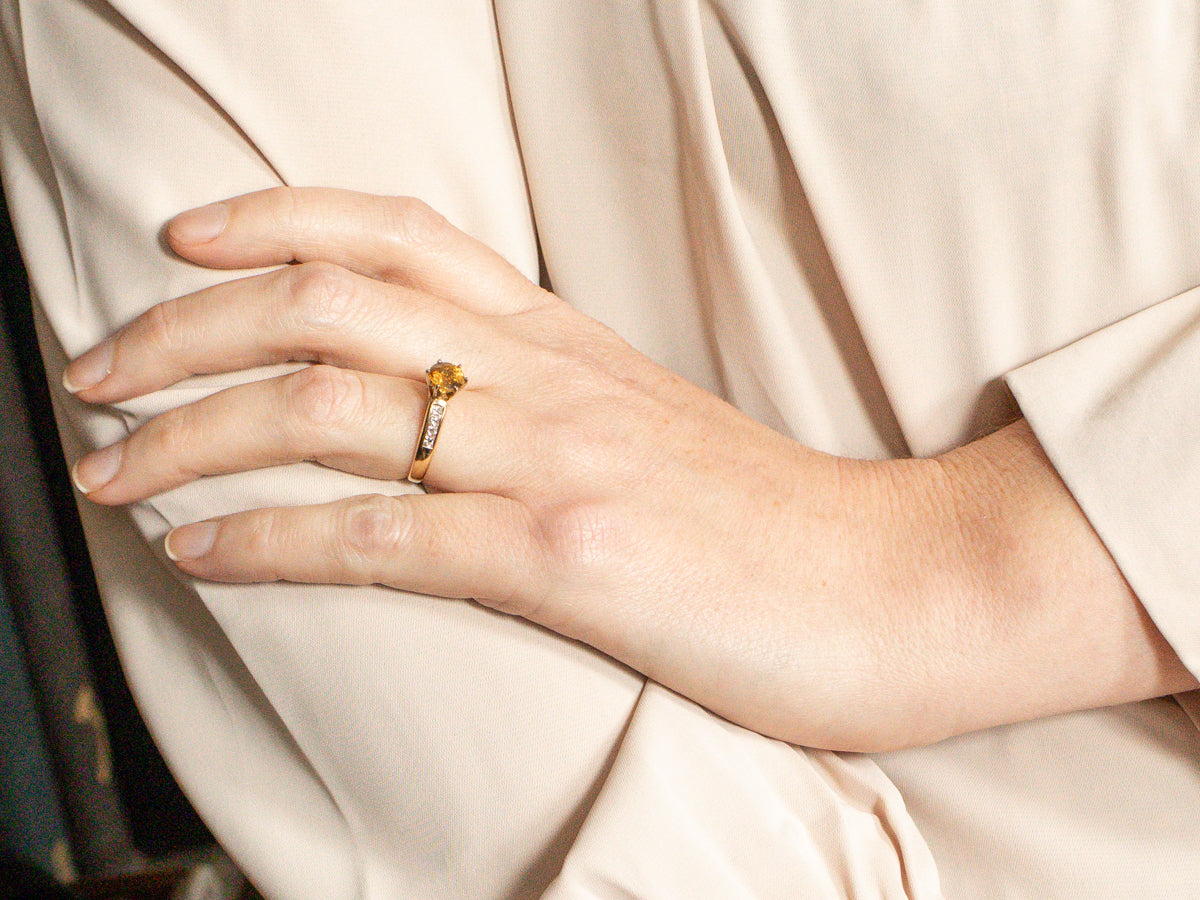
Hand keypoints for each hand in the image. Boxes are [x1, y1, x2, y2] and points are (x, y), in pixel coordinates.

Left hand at [65, 188, 1195, 751]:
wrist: (896, 583)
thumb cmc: (774, 520)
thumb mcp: (649, 428)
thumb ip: (549, 403)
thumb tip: (448, 419)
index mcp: (568, 340)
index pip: (399, 232)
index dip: (275, 216)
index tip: (189, 238)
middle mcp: (548, 378)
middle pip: (326, 302)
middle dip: (180, 327)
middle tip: (94, 367)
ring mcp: (554, 459)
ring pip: (325, 406)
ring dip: (187, 429)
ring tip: (107, 466)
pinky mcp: (565, 555)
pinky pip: (376, 534)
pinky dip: (264, 538)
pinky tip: (197, 550)